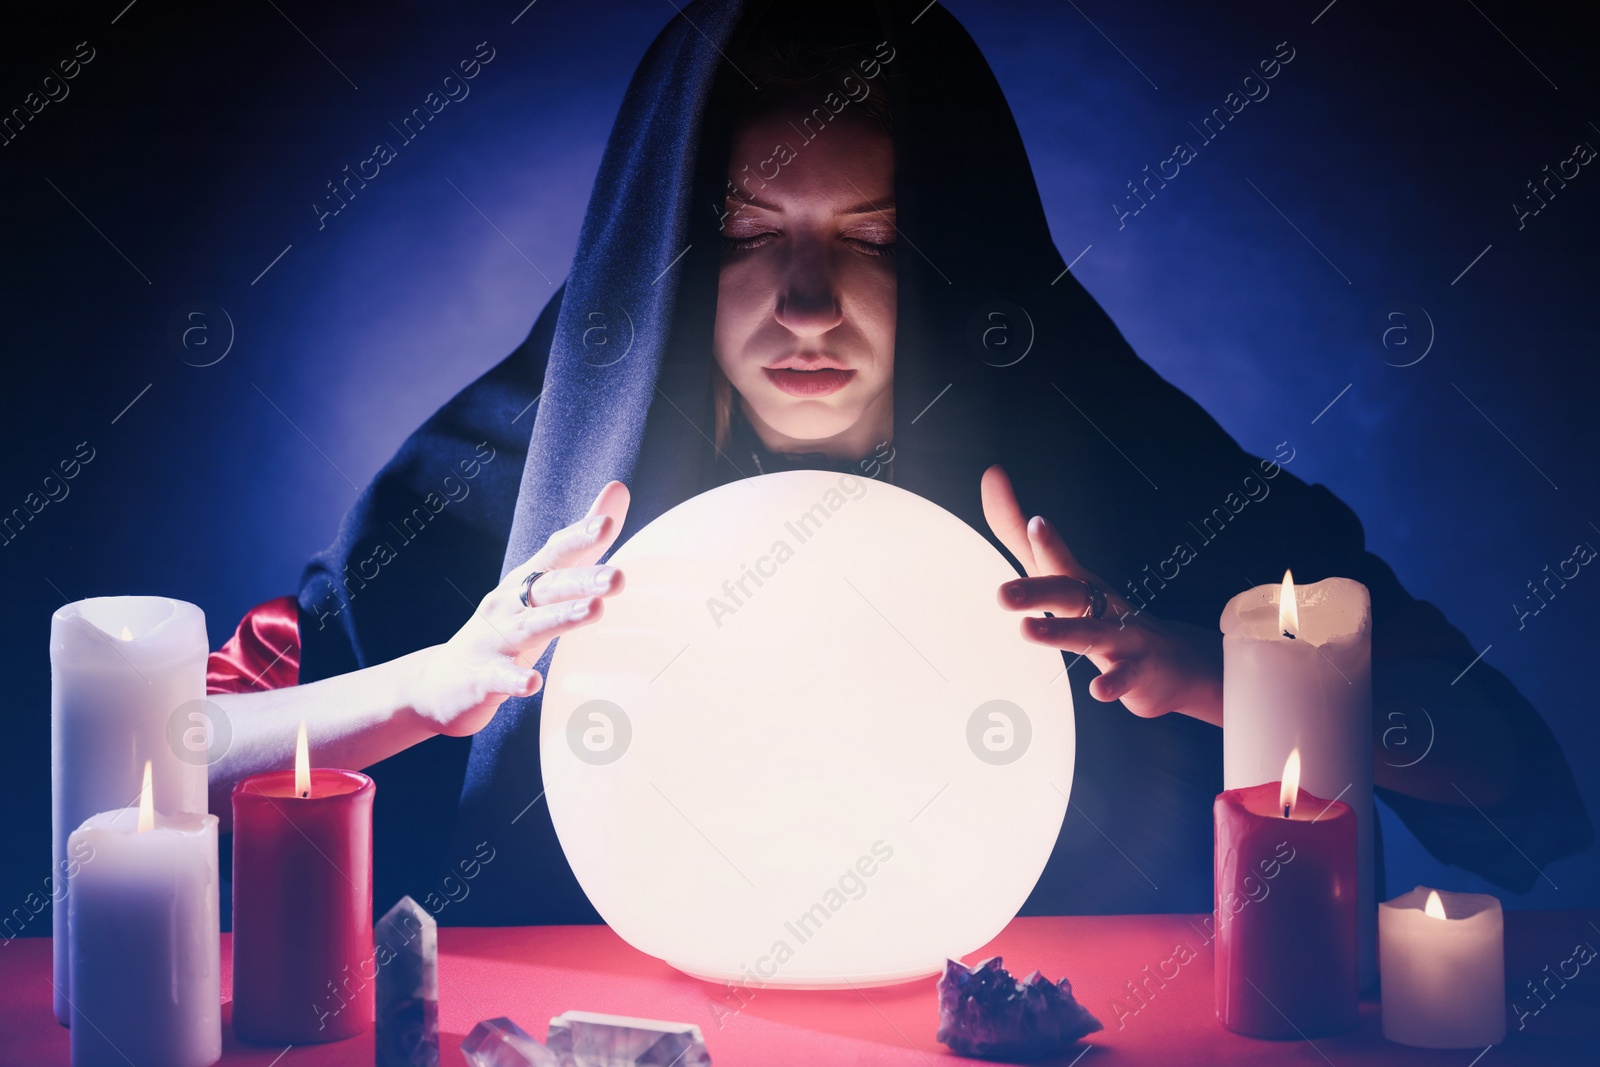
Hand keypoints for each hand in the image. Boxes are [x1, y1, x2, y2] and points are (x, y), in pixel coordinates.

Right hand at [408, 481, 630, 735]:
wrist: (442, 682)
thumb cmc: (506, 625)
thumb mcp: (542, 582)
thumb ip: (583, 543)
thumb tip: (619, 489)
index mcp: (526, 582)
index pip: (554, 553)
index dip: (579, 537)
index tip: (607, 522)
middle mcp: (509, 605)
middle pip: (548, 588)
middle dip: (582, 580)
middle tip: (618, 577)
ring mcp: (494, 641)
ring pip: (530, 627)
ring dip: (561, 618)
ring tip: (594, 611)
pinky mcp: (483, 679)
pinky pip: (500, 679)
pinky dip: (516, 679)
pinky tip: (533, 683)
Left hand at [981, 465, 1221, 724]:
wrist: (1172, 661)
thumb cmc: (1103, 613)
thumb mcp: (1058, 572)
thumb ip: (1017, 532)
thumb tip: (991, 475)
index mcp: (1078, 582)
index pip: (1055, 558)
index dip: (1044, 541)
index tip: (1033, 523)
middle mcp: (1100, 603)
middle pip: (1068, 592)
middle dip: (1036, 589)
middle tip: (1002, 594)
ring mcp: (1122, 636)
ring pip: (1091, 633)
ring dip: (1061, 632)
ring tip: (1028, 631)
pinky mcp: (1138, 672)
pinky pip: (1125, 677)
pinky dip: (1114, 683)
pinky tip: (1098, 690)